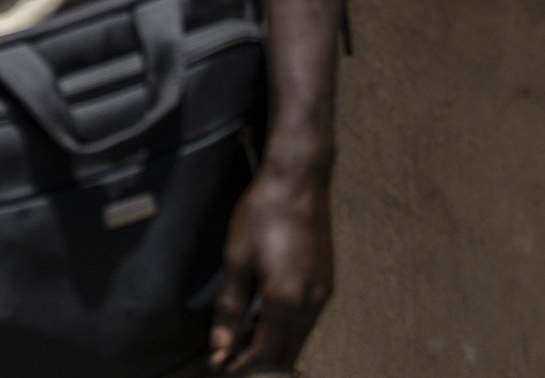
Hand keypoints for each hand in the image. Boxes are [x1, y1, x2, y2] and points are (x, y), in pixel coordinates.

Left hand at [209, 167, 333, 373]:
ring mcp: (322, 296)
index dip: (239, 365)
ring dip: (270, 345)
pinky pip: (305, 322)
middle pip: (285, 355)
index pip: (263, 354)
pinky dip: (283, 328)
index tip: (218, 366)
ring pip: (297, 341)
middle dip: (255, 361)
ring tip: (239, 331)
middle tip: (226, 353)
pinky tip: (261, 313)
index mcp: (286, 301)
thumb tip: (220, 345)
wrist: (298, 184)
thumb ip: (230, 307)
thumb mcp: (237, 261)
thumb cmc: (262, 216)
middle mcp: (311, 305)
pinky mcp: (326, 285)